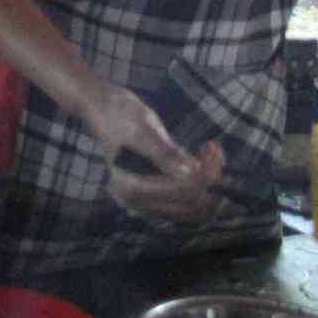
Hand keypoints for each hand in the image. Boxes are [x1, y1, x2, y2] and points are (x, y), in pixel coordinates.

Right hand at [79, 78, 227, 226]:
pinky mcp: (155, 196)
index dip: (205, 173)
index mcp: (131, 188)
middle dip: (209, 179)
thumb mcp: (145, 129)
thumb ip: (166, 153)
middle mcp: (136, 202)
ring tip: (209, 154)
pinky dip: (201, 185)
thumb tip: (191, 171)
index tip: (212, 148)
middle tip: (213, 150)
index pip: (183, 191)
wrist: (105, 110)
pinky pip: (188, 201)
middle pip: (191, 205)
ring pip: (194, 208)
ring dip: (209, 184)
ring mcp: (146, 203)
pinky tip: (201, 159)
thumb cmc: (121, 114)